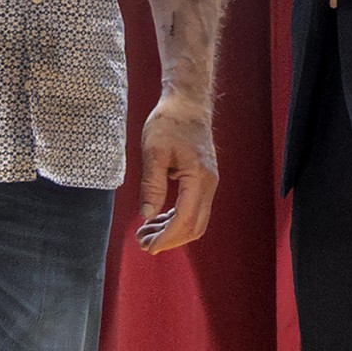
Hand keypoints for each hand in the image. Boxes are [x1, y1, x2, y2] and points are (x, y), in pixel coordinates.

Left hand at [135, 97, 218, 251]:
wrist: (187, 104)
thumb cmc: (169, 122)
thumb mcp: (153, 152)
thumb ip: (151, 185)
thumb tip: (147, 215)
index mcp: (198, 177)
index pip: (184, 218)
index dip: (167, 237)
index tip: (148, 246)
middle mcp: (208, 184)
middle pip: (194, 226)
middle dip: (169, 240)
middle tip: (143, 243)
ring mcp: (208, 183)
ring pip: (195, 220)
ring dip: (172, 232)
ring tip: (145, 234)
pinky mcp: (203, 181)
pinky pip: (193, 209)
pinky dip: (176, 220)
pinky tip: (157, 220)